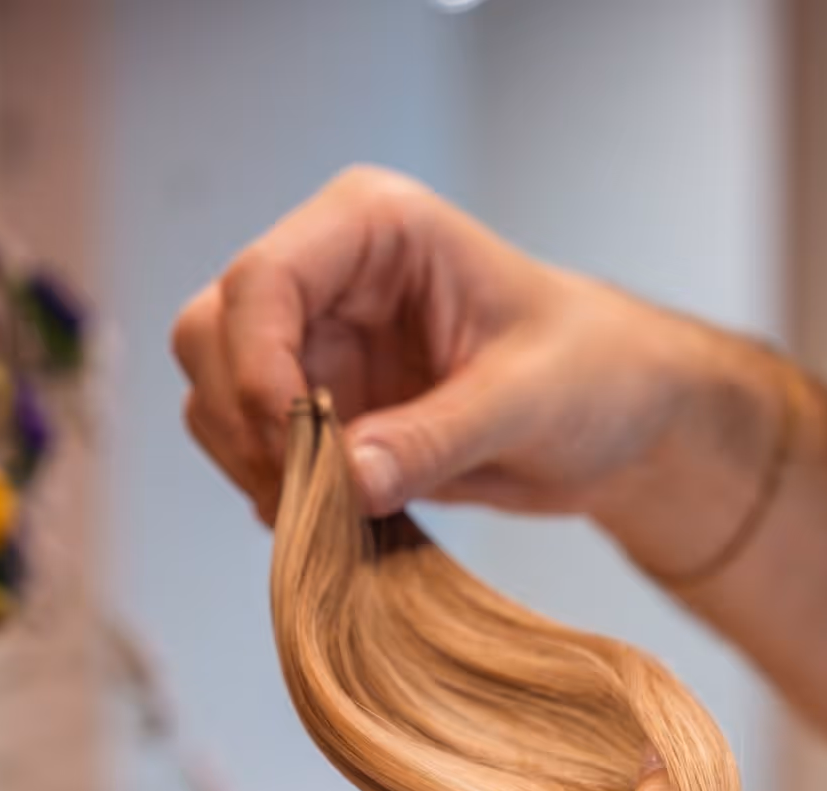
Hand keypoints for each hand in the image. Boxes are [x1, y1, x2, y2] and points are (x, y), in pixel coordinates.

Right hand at [172, 166, 702, 525]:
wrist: (617, 420)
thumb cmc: (592, 373)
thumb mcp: (528, 401)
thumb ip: (435, 439)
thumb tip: (344, 483)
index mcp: (371, 228)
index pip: (261, 280)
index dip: (255, 367)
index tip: (294, 448)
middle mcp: (325, 277)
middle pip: (210, 337)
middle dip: (245, 424)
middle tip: (314, 500)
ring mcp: (313, 346)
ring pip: (215, 399)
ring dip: (256, 468)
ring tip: (335, 520)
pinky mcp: (317, 411)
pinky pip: (252, 452)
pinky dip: (278, 495)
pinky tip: (340, 525)